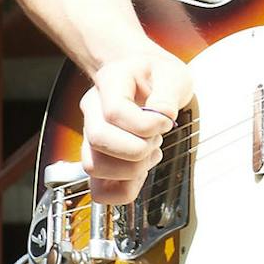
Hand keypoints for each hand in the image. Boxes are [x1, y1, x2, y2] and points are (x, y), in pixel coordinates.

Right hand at [79, 47, 193, 206]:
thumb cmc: (158, 76)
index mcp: (111, 81)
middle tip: (158, 139)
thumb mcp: (172, 75)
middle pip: (98, 140)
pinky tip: (142, 171)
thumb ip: (168, 94)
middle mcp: (93, 109)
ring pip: (93, 166)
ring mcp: (90, 135)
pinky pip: (99, 188)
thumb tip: (162, 116)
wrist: (145, 78)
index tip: (166, 122)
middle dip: (137, 148)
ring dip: (131, 168)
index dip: (145, 124)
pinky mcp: (97, 157)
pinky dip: (124, 188)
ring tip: (151, 152)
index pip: (115, 111)